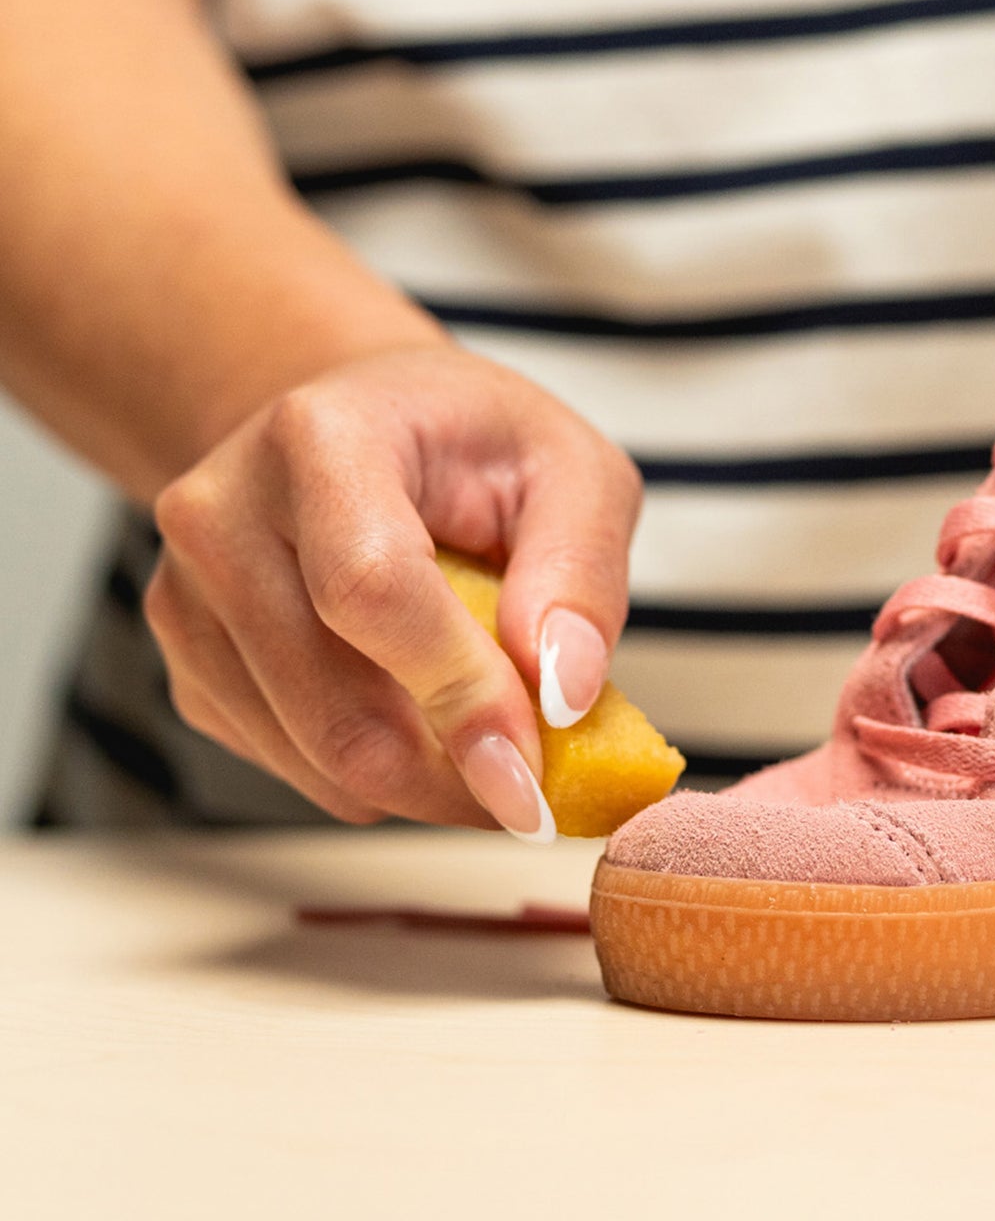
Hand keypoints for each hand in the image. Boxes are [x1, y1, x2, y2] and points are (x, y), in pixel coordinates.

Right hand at [143, 342, 641, 836]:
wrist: (363, 428)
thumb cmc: (471, 445)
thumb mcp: (574, 472)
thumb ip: (580, 573)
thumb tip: (562, 694)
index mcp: (322, 436)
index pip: (372, 589)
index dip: (459, 693)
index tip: (533, 769)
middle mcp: (225, 513)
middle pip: (334, 704)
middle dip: (453, 775)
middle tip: (540, 791)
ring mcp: (189, 598)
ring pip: (315, 758)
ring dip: (425, 783)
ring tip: (494, 734)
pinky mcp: (190, 667)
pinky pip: (293, 768)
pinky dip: (377, 775)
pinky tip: (424, 716)